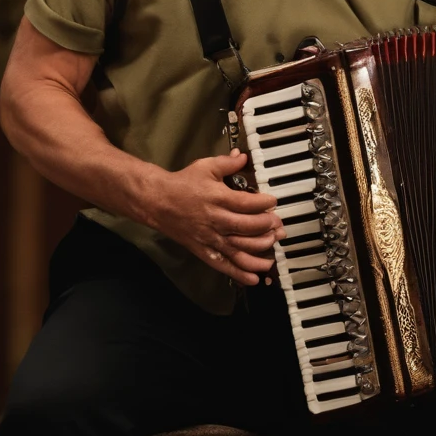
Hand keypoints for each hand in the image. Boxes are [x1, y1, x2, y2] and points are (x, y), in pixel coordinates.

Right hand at [153, 150, 284, 285]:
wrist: (157, 201)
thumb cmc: (183, 183)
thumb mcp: (205, 167)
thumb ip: (227, 163)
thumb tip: (244, 156)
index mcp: (217, 198)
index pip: (247, 203)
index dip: (264, 203)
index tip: (273, 201)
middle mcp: (216, 220)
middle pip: (247, 227)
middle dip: (267, 226)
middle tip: (278, 224)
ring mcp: (210, 238)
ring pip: (239, 249)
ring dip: (260, 250)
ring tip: (273, 245)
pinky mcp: (204, 251)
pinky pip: (224, 265)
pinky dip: (240, 274)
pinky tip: (256, 278)